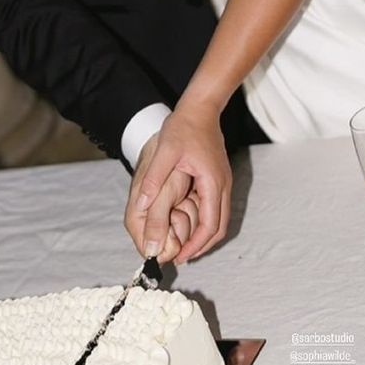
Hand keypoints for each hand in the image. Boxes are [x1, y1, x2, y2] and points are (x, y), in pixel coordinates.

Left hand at [124, 107, 231, 263]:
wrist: (200, 108)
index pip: (210, 225)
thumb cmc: (183, 127)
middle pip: (219, 227)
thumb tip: (141, 207)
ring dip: (204, 235)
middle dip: (202, 246)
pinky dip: (205, 222)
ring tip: (183, 245)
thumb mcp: (165, 152)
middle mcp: (223, 185)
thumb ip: (153, 180)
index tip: (181, 256)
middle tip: (181, 256)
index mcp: (212, 182)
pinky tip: (188, 223)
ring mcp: (223, 182)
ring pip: (219, 219)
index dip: (196, 245)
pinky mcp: (218, 178)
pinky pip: (216, 208)